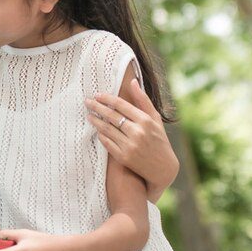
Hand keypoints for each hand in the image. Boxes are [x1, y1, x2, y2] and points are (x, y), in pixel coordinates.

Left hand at [87, 77, 178, 200]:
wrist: (163, 169)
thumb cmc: (159, 140)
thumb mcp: (155, 119)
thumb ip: (143, 100)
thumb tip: (133, 82)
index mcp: (145, 121)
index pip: (121, 105)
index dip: (107, 98)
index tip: (97, 95)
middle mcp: (137, 132)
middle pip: (111, 116)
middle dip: (97, 107)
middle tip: (87, 102)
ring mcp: (129, 146)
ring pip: (107, 129)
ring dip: (95, 121)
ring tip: (89, 115)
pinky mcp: (123, 157)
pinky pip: (107, 143)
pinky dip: (101, 135)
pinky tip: (96, 130)